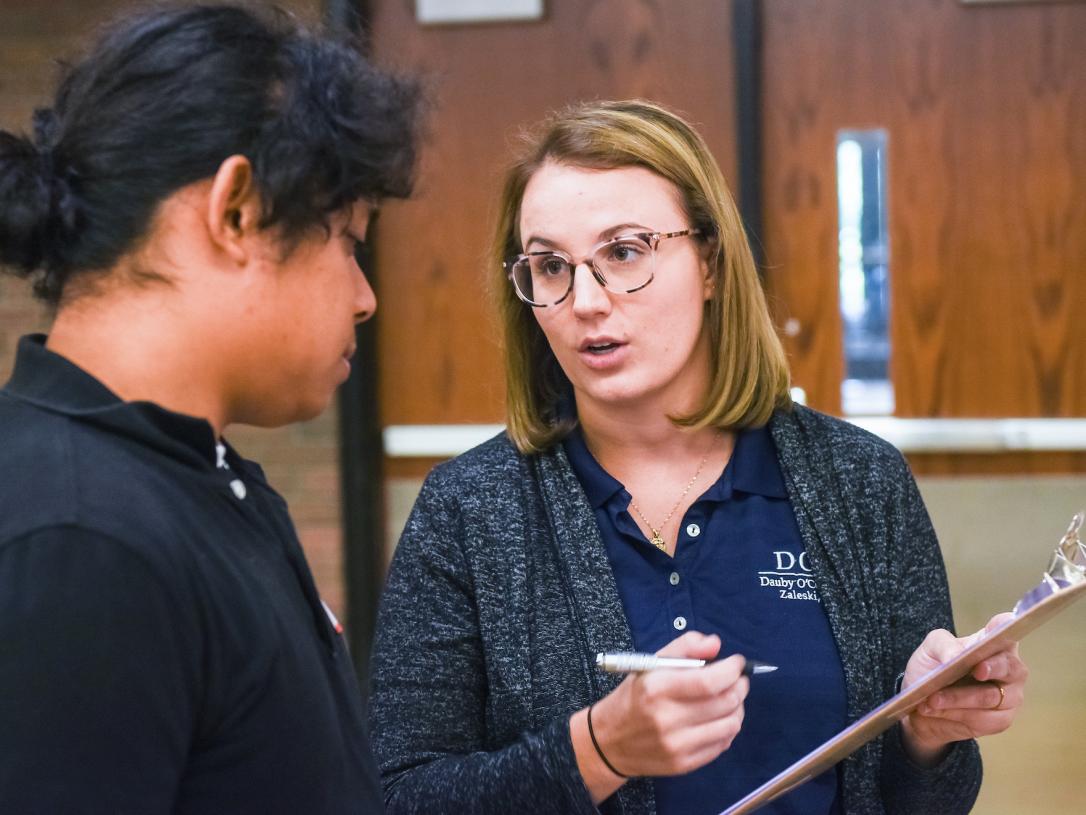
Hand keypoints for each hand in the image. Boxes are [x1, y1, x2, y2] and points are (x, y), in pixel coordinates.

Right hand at [570, 631, 748, 802]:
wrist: (609, 741)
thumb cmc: (634, 697)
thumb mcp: (650, 663)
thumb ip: (684, 647)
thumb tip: (715, 644)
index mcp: (656, 688)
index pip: (709, 681)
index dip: (732, 670)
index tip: (737, 663)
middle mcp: (666, 719)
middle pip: (725, 702)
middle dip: (739, 686)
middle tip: (738, 679)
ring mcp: (676, 745)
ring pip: (730, 725)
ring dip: (737, 708)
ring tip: (731, 698)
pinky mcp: (684, 764)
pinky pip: (722, 745)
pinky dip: (727, 728)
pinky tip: (719, 719)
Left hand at [899, 612, 1028, 765]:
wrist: (922, 707)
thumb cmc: (932, 670)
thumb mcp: (930, 650)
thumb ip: (944, 646)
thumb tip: (958, 654)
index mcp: (993, 643)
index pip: (1007, 629)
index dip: (1007, 626)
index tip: (1003, 623)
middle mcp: (1008, 668)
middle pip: (1011, 667)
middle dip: (993, 668)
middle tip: (977, 670)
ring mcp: (1009, 696)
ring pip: (991, 697)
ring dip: (958, 698)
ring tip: (932, 699)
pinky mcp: (1000, 720)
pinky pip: (983, 719)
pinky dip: (955, 714)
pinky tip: (936, 710)